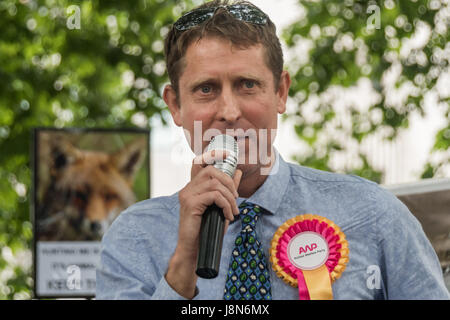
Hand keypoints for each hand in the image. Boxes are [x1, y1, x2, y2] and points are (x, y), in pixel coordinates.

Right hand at [165, 149, 241, 298]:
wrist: (193, 249)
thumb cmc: (205, 229)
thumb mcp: (219, 207)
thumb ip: (226, 189)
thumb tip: (237, 172)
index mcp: (192, 187)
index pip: (201, 163)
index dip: (214, 155)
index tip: (229, 155)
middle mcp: (187, 188)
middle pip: (211, 171)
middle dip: (229, 182)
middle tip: (235, 198)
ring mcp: (187, 195)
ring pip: (215, 184)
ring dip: (229, 198)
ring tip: (233, 212)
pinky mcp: (190, 204)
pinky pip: (214, 196)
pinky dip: (225, 205)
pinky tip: (227, 216)